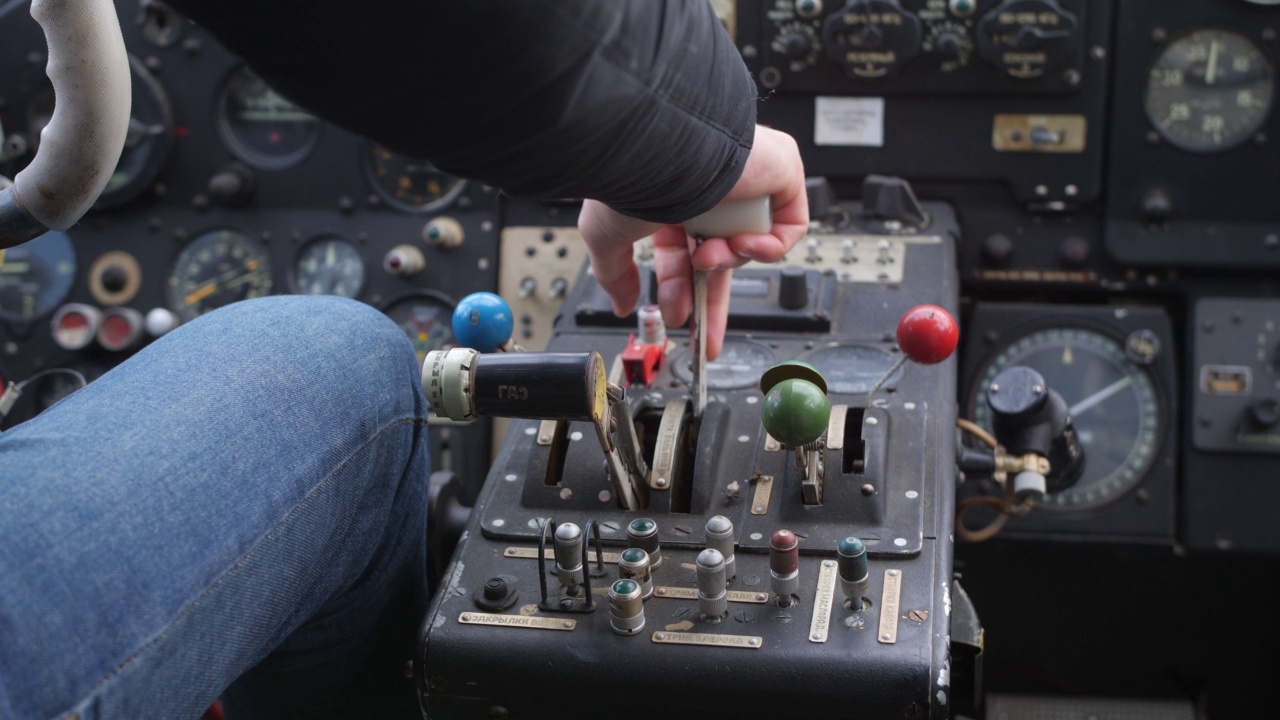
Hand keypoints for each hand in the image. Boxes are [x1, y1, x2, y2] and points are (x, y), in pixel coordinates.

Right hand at [578, 125, 807, 358]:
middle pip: (722, 257)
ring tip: (708, 253)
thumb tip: (619, 304)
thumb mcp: (608, 235)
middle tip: (704, 333)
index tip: (678, 318)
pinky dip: (768, 246)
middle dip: (712, 299)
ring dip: (727, 261)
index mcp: (673, 199)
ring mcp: (747, 181)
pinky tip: (740, 242)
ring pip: (747, 243)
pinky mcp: (780, 174)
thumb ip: (614, 274)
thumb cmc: (633, 175)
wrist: (666, 149)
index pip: (685, 253)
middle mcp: (711, 189)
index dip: (682, 289)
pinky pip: (788, 227)